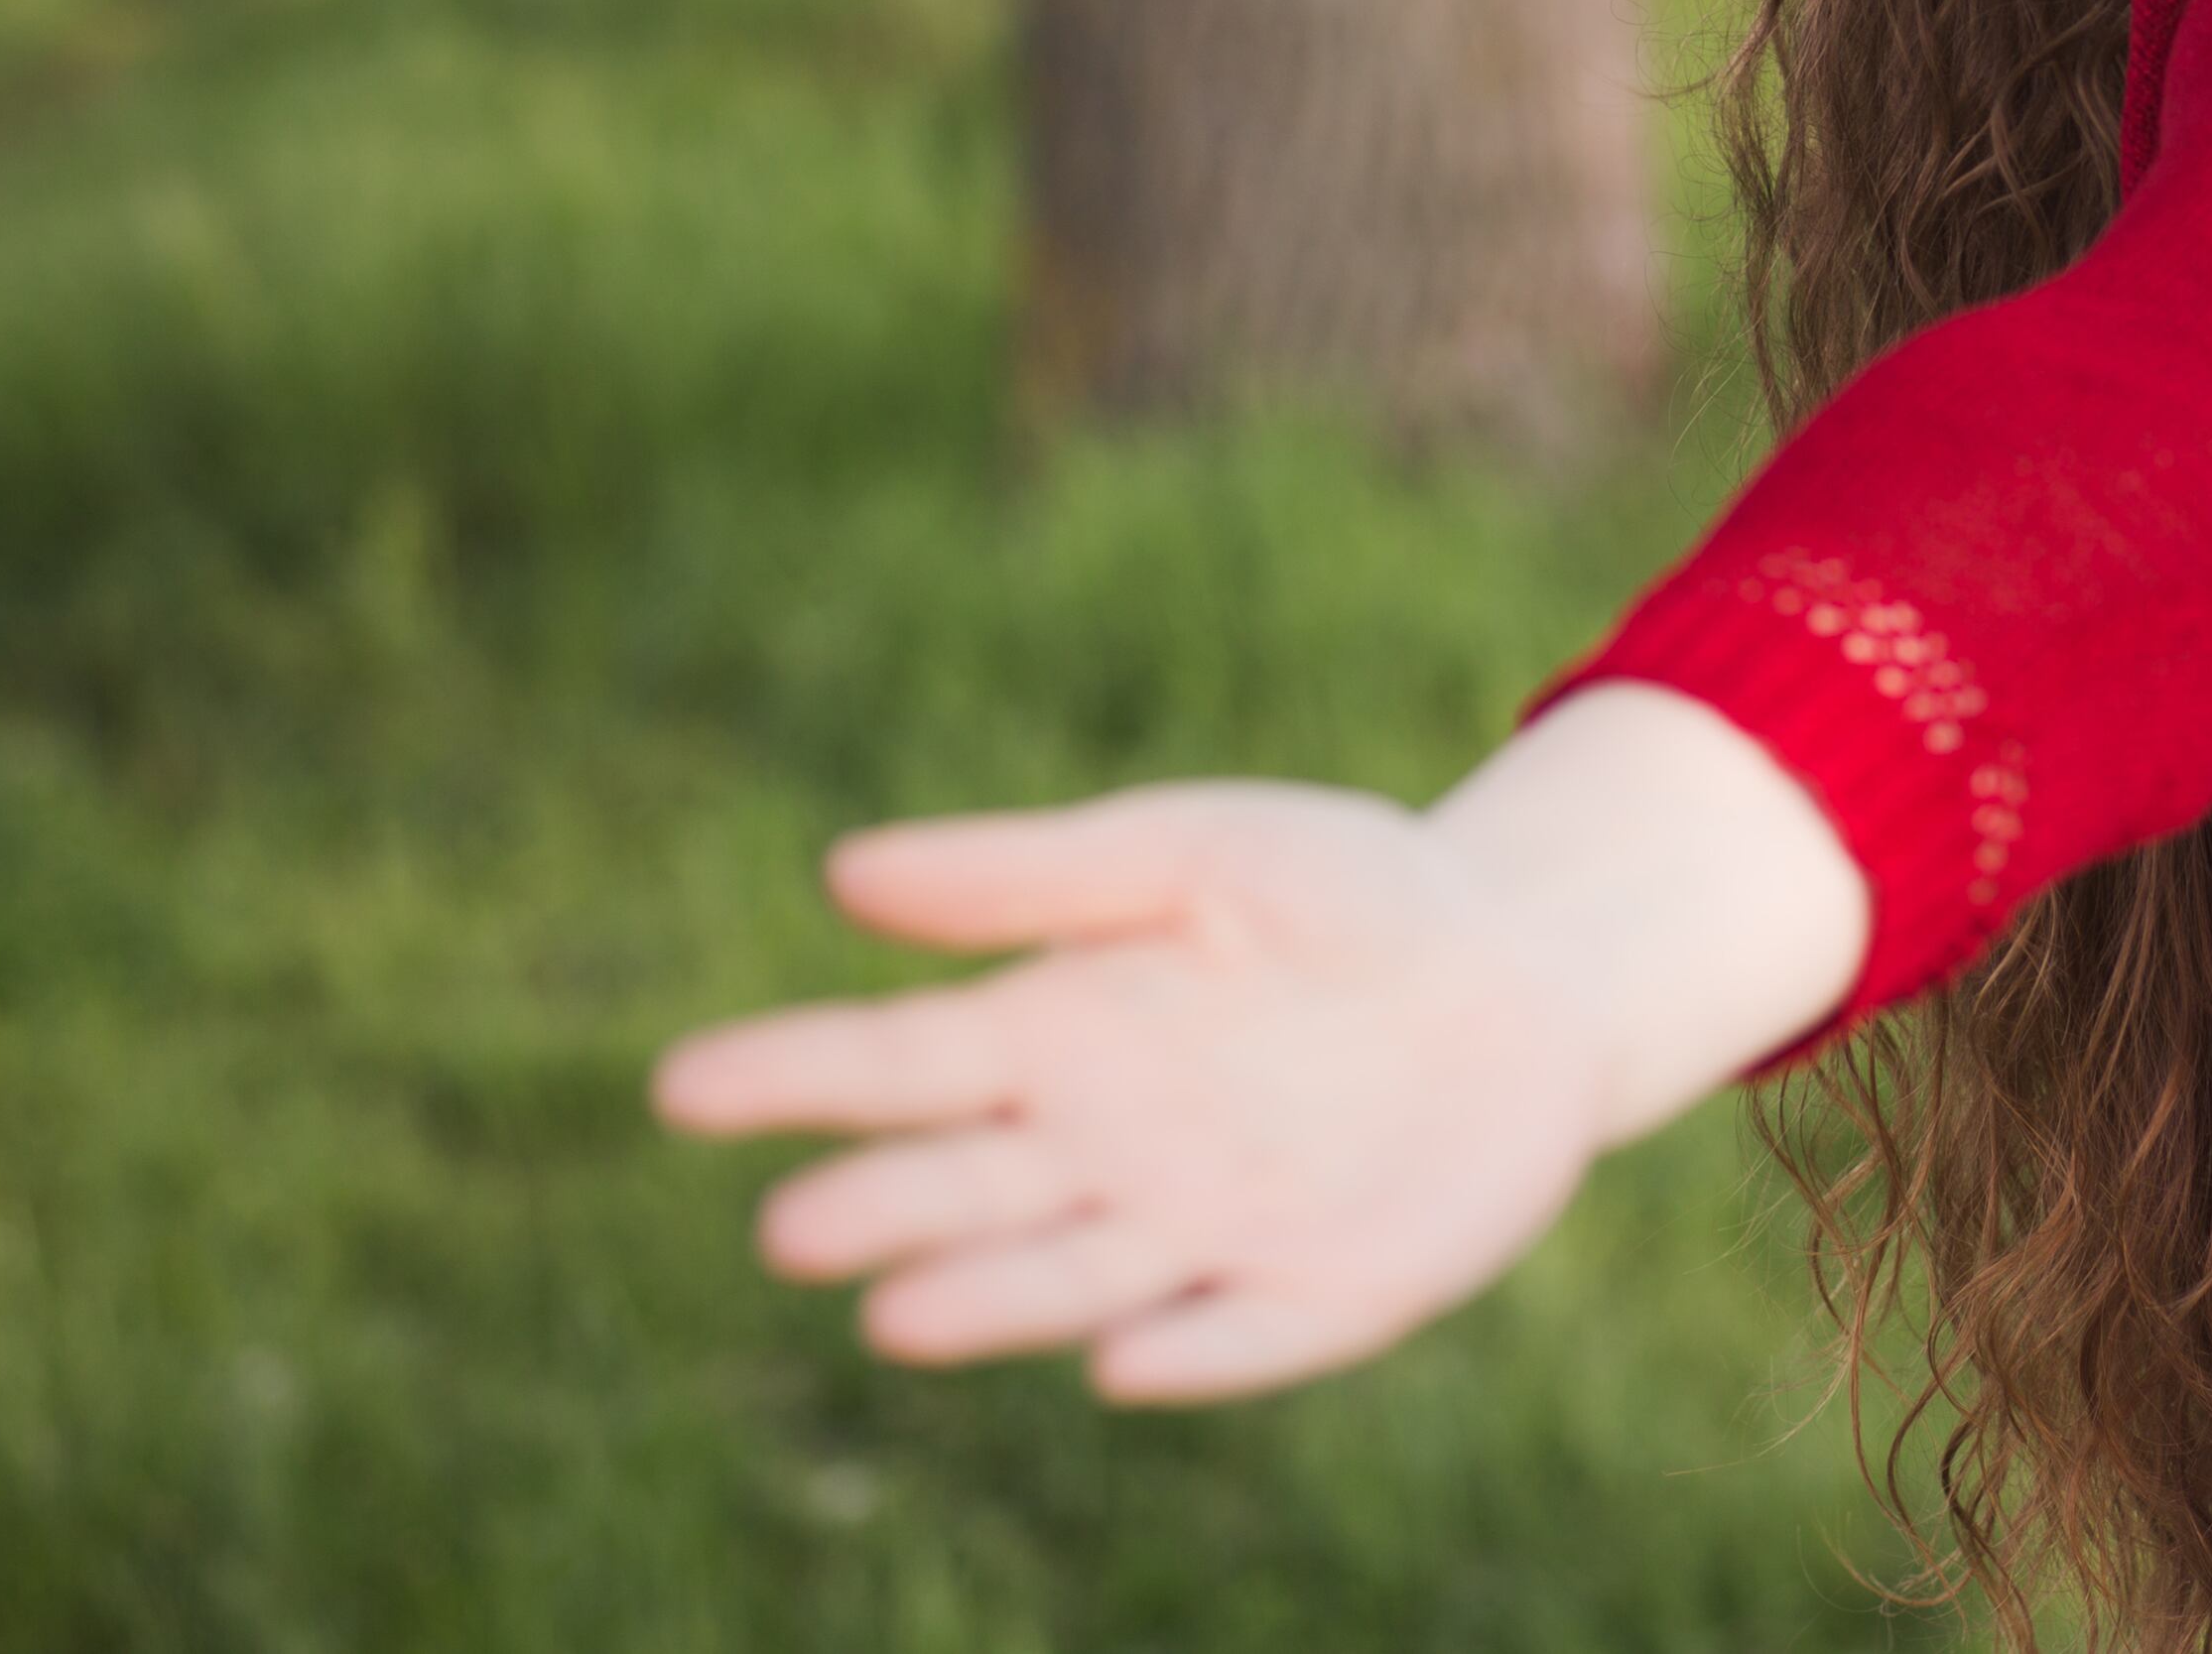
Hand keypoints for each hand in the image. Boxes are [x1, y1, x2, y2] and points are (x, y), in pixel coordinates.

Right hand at [653, 693, 1871, 1402]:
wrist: (1530, 970)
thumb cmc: (1350, 897)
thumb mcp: (1203, 849)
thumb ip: (1036, 872)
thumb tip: (843, 874)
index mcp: (1062, 1033)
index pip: (899, 1061)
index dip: (793, 1075)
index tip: (682, 1086)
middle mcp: (1109, 1151)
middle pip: (971, 1188)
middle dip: (884, 1212)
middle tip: (795, 1230)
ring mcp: (1209, 1233)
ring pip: (1077, 1282)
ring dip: (993, 1307)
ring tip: (899, 1318)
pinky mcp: (1323, 1296)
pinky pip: (1246, 1337)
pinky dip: (1191, 1353)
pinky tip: (1129, 1362)